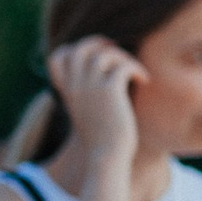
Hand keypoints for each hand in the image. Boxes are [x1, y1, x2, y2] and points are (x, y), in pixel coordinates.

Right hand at [48, 36, 146, 161]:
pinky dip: (137, 69)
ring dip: (123, 58)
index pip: (57, 58)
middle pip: (80, 49)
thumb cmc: (101, 138)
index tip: (95, 56)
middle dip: (100, 44)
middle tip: (117, 54)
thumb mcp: (88, 113)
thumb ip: (89, 95)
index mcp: (67, 91)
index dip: (74, 49)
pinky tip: (144, 81)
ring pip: (104, 53)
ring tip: (134, 71)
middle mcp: (75, 86)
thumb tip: (106, 78)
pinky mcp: (109, 91)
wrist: (105, 156)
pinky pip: (123, 66)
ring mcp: (90, 87)